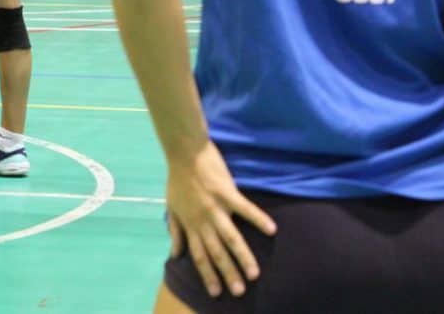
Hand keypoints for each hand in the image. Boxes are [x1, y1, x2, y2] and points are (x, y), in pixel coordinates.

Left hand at [165, 142, 276, 298]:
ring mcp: (215, 207)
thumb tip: (175, 254)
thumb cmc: (178, 178)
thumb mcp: (171, 206)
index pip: (199, 255)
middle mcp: (203, 220)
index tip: (216, 292)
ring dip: (243, 256)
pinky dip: (258, 219)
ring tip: (255, 273)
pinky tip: (272, 230)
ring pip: (231, 237)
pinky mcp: (227, 192)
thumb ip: (175, 231)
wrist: (184, 152)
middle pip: (216, 252)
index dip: (207, 274)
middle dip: (228, 273)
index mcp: (190, 224)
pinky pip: (245, 209)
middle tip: (240, 291)